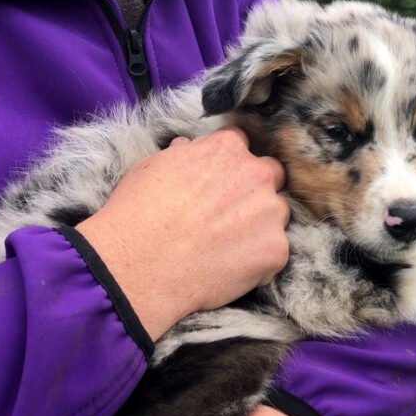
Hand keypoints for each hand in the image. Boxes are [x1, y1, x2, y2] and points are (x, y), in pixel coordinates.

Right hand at [77, 126, 289, 340]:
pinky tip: (229, 269)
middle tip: (230, 214)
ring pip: (277, 215)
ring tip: (227, 246)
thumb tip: (186, 148)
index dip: (230, 165)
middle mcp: (257, 174)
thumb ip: (182, 155)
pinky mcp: (276, 250)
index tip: (220, 182)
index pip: (242, 145)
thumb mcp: (152, 167)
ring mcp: (271, 213)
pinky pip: (274, 253)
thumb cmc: (138, 214)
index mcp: (227, 148)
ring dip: (261, 226)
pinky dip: (258, 262)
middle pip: (271, 174)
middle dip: (256, 190)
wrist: (140, 267)